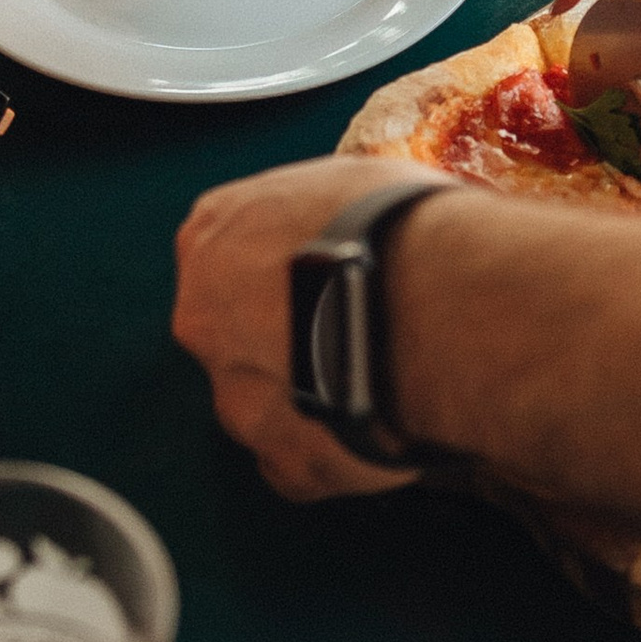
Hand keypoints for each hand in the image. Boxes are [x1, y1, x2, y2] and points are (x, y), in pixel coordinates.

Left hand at [172, 159, 431, 500]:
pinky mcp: (285, 461)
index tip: (324, 274)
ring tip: (382, 381)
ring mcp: (238, 397)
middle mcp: (205, 319)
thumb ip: (323, 209)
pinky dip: (338, 452)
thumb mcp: (353, 178)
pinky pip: (304, 463)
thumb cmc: (401, 230)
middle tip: (356, 330)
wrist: (435, 306)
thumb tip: (350, 215)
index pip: (229, 256)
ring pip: (267, 405)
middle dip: (290, 337)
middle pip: (237, 335)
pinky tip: (383, 429)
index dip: (282, 269)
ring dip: (313, 396)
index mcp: (214, 236)